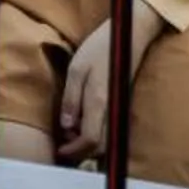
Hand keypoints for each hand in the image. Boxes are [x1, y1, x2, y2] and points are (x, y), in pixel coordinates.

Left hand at [55, 0, 165, 165]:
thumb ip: (71, 98)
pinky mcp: (120, 105)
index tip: (59, 152)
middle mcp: (113, 110)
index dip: (74, 151)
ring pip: (106, 140)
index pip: (90, 140)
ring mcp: (119, 109)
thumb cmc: (100, 49)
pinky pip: (109, 129)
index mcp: (100, 101)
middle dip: (80, 152)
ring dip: (87, 145)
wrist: (128, 36)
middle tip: (62, 144)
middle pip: (100, 146)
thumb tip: (66, 126)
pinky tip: (81, 123)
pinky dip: (95, 134)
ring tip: (69, 133)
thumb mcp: (77, 68)